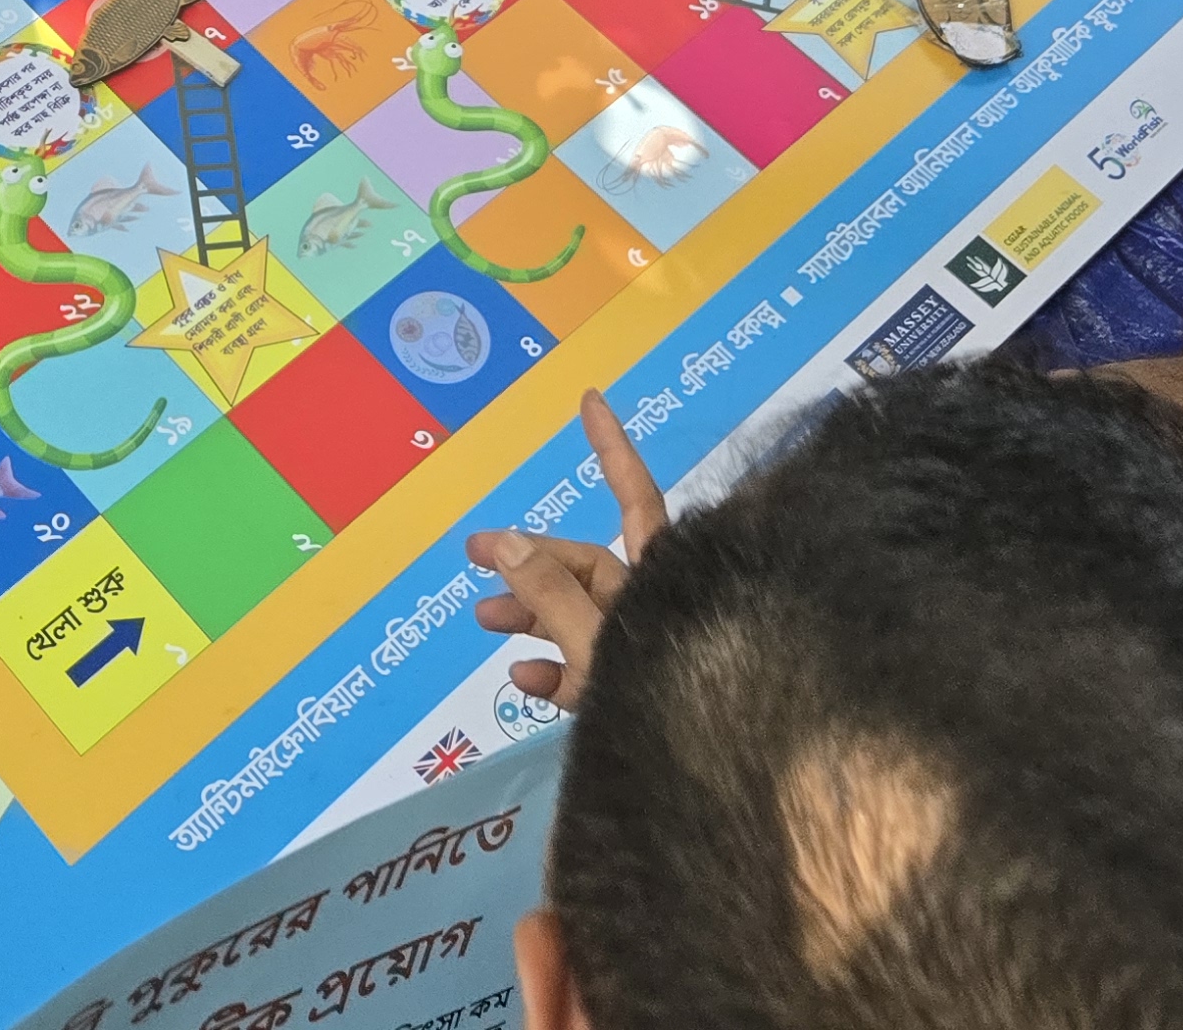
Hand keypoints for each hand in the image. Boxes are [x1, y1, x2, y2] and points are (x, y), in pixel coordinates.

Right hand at [462, 393, 665, 709]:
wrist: (709, 782)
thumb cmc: (670, 699)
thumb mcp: (596, 644)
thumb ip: (551, 597)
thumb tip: (505, 542)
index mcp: (660, 578)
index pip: (635, 496)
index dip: (611, 448)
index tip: (589, 399)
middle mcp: (655, 605)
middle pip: (587, 565)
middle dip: (528, 559)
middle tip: (473, 555)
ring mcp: (647, 649)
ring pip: (580, 617)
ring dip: (528, 615)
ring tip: (483, 620)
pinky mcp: (638, 693)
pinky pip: (590, 671)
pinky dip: (554, 672)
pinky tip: (524, 679)